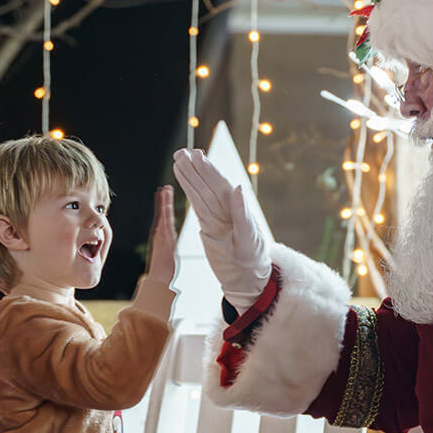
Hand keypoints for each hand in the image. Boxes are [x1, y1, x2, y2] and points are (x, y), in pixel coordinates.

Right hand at [147, 185, 176, 285]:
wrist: (159, 277)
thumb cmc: (163, 269)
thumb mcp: (168, 255)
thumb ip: (168, 247)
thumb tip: (170, 243)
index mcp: (162, 236)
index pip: (163, 217)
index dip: (164, 205)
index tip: (164, 194)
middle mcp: (160, 233)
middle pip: (162, 213)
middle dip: (164, 200)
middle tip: (165, 187)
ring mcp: (162, 235)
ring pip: (164, 215)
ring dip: (164, 202)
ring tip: (165, 190)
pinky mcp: (163, 238)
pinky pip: (165, 222)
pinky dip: (165, 213)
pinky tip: (166, 205)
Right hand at [173, 148, 270, 312]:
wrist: (247, 280)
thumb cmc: (253, 260)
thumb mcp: (248, 238)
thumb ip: (242, 213)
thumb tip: (237, 187)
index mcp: (236, 209)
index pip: (219, 184)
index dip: (207, 169)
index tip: (196, 154)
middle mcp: (226, 210)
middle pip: (207, 185)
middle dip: (195, 168)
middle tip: (182, 152)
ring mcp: (216, 218)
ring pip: (200, 193)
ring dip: (190, 177)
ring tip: (179, 160)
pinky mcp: (209, 228)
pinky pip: (197, 207)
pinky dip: (190, 193)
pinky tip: (185, 182)